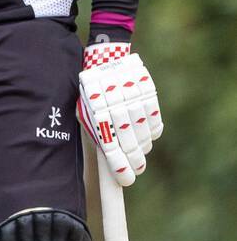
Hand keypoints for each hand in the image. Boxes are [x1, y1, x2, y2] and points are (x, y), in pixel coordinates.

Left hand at [76, 42, 162, 186]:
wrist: (106, 59)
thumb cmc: (92, 92)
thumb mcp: (85, 111)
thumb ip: (95, 133)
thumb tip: (108, 161)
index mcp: (98, 116)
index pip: (112, 149)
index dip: (121, 169)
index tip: (127, 181)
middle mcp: (118, 109)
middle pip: (132, 146)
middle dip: (135, 163)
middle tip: (136, 170)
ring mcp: (136, 102)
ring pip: (146, 137)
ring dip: (143, 148)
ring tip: (139, 151)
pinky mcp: (149, 95)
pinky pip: (155, 124)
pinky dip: (152, 133)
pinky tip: (146, 135)